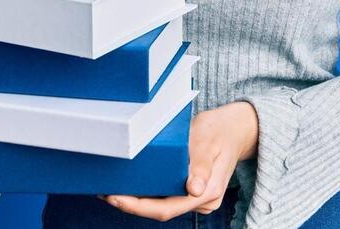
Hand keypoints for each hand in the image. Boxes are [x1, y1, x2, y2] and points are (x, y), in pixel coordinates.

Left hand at [103, 101, 257, 220]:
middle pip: (161, 210)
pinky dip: (146, 194)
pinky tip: (128, 186)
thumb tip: (194, 189)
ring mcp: (197, 198)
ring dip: (137, 201)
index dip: (139, 207)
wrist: (234, 129)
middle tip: (104, 194)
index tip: (116, 198)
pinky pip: (166, 198)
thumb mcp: (208, 140)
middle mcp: (203, 200)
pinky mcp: (191, 192)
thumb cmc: (218, 130)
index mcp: (209, 191)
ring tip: (110, 190)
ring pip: (162, 206)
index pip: (168, 207)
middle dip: (132, 205)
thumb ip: (201, 164)